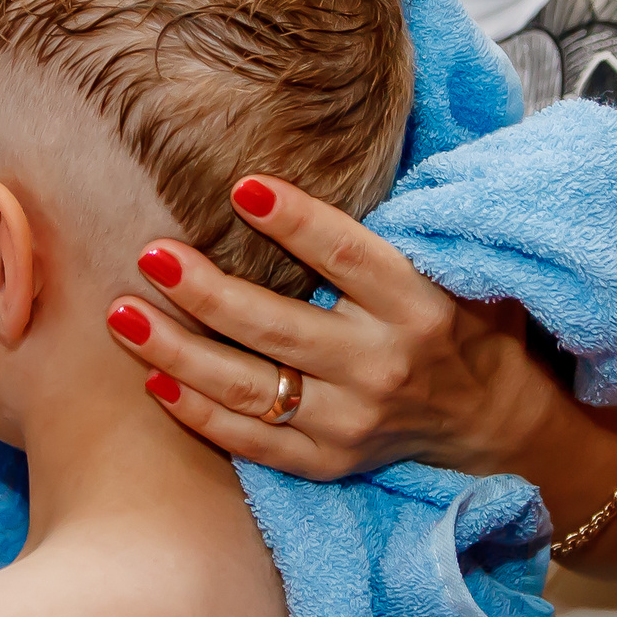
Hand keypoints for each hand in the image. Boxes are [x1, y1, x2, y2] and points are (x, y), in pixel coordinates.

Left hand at [105, 175, 616, 591]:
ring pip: (251, 389)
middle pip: (280, 329)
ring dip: (179, 352)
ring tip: (122, 315)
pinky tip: (153, 378)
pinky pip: (253, 442)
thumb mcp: (450, 264)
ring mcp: (352, 422)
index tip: (242, 186)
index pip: (349, 258)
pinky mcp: (329, 462)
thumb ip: (397, 222)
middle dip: (208, 293)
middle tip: (149, 253)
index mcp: (418, 305)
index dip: (297, 223)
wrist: (494, 421)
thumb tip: (322, 154)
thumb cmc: (461, 318)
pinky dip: (200, 414)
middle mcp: (383, 366)